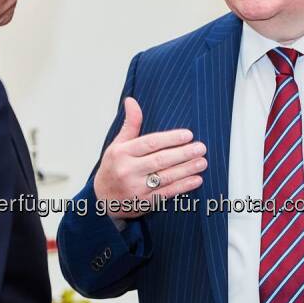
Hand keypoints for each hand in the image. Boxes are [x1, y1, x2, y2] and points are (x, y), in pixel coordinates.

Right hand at [93, 97, 206, 218]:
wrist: (101, 199)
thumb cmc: (113, 168)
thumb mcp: (117, 145)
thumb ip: (130, 124)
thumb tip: (131, 100)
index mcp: (121, 153)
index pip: (149, 143)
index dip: (170, 138)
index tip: (188, 135)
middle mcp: (127, 170)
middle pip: (160, 160)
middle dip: (183, 154)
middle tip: (201, 148)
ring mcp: (136, 188)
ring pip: (166, 177)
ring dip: (187, 169)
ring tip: (202, 162)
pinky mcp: (144, 202)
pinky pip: (167, 193)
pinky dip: (183, 186)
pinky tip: (196, 180)